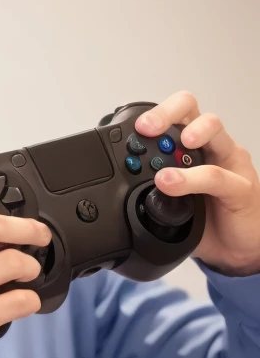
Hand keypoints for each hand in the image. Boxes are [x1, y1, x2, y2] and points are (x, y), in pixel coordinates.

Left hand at [135, 90, 259, 275]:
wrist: (235, 247)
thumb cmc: (207, 219)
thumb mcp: (170, 204)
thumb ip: (149, 193)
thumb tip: (116, 195)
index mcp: (191, 146)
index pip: (174, 115)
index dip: (152, 115)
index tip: (131, 127)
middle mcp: (210, 146)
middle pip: (191, 109)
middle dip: (166, 112)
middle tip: (146, 128)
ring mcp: (228, 161)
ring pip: (212, 127)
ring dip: (187, 133)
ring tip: (166, 154)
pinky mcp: (240, 186)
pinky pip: (218, 175)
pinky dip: (192, 178)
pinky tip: (172, 183)